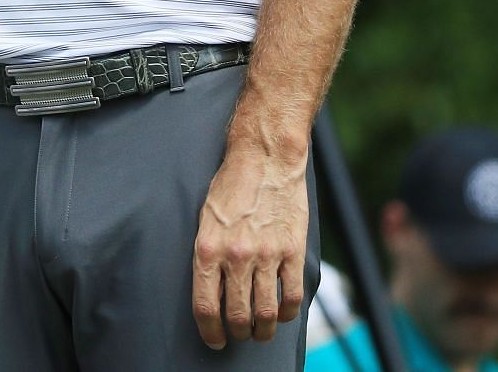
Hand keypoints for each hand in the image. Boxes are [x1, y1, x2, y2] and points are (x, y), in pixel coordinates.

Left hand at [191, 145, 307, 347]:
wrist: (265, 158)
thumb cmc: (231, 187)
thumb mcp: (205, 220)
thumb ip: (208, 256)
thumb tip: (211, 294)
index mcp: (208, 248)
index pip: (205, 306)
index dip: (210, 331)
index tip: (214, 340)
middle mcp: (236, 255)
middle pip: (236, 315)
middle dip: (236, 333)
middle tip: (238, 335)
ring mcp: (267, 255)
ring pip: (265, 313)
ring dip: (262, 331)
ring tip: (260, 332)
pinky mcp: (292, 251)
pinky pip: (292, 296)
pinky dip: (287, 314)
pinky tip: (282, 314)